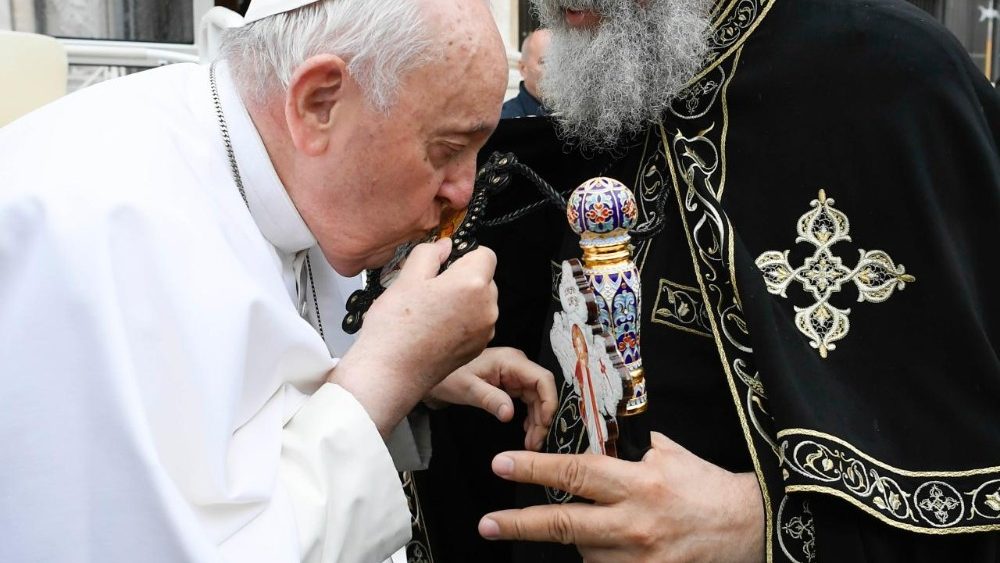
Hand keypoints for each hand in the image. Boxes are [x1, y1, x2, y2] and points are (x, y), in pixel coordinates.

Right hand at [330, 239, 498, 435]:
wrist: (390, 372)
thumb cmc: (396, 328)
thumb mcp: (407, 277)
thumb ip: (430, 253)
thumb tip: (443, 246)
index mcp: (472, 284)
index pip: (485, 254)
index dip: (464, 254)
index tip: (445, 262)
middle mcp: (486, 308)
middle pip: (484, 279)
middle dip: (462, 278)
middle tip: (430, 288)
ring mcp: (484, 330)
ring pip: (480, 302)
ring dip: (462, 300)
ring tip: (430, 311)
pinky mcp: (477, 348)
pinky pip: (476, 323)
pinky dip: (461, 321)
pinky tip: (435, 327)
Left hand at [424, 347, 556, 450]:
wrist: (434, 373)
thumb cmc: (448, 377)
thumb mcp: (467, 389)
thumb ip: (489, 399)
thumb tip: (510, 414)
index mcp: (512, 361)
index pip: (543, 379)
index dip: (549, 402)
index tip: (545, 425)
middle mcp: (518, 365)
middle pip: (542, 391)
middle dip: (543, 417)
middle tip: (535, 443)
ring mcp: (515, 374)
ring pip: (537, 398)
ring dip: (538, 420)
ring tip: (531, 442)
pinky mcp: (511, 383)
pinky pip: (528, 400)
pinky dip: (530, 416)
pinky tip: (526, 430)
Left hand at [478, 432, 765, 562]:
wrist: (752, 528)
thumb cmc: (707, 488)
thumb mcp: (669, 455)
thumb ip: (628, 450)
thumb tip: (593, 439)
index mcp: (638, 483)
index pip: (575, 472)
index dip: (534, 468)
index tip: (502, 465)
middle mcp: (634, 523)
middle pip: (564, 524)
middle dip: (519, 523)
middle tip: (487, 522)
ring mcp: (639, 559)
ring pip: (583, 553)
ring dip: (576, 542)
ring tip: (593, 529)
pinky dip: (598, 559)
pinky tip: (601, 550)